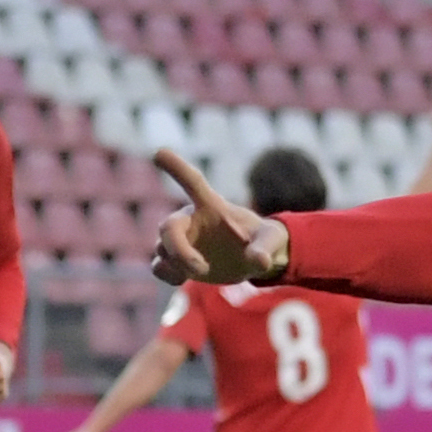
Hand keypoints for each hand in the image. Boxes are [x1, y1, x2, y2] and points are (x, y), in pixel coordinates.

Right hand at [149, 148, 289, 284]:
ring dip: (174, 263)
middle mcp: (191, 220)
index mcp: (212, 206)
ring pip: (160, 248)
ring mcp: (183, 241)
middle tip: (201, 268)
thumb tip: (259, 261)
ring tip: (202, 270)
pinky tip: (184, 278)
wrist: (253, 258)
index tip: (159, 153)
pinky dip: (167, 274)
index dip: (177, 168)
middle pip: (167, 227)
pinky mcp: (178, 262)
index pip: (192, 182)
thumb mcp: (272, 241)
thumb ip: (265, 248)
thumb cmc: (263, 240)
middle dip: (178, 249)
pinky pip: (159, 267)